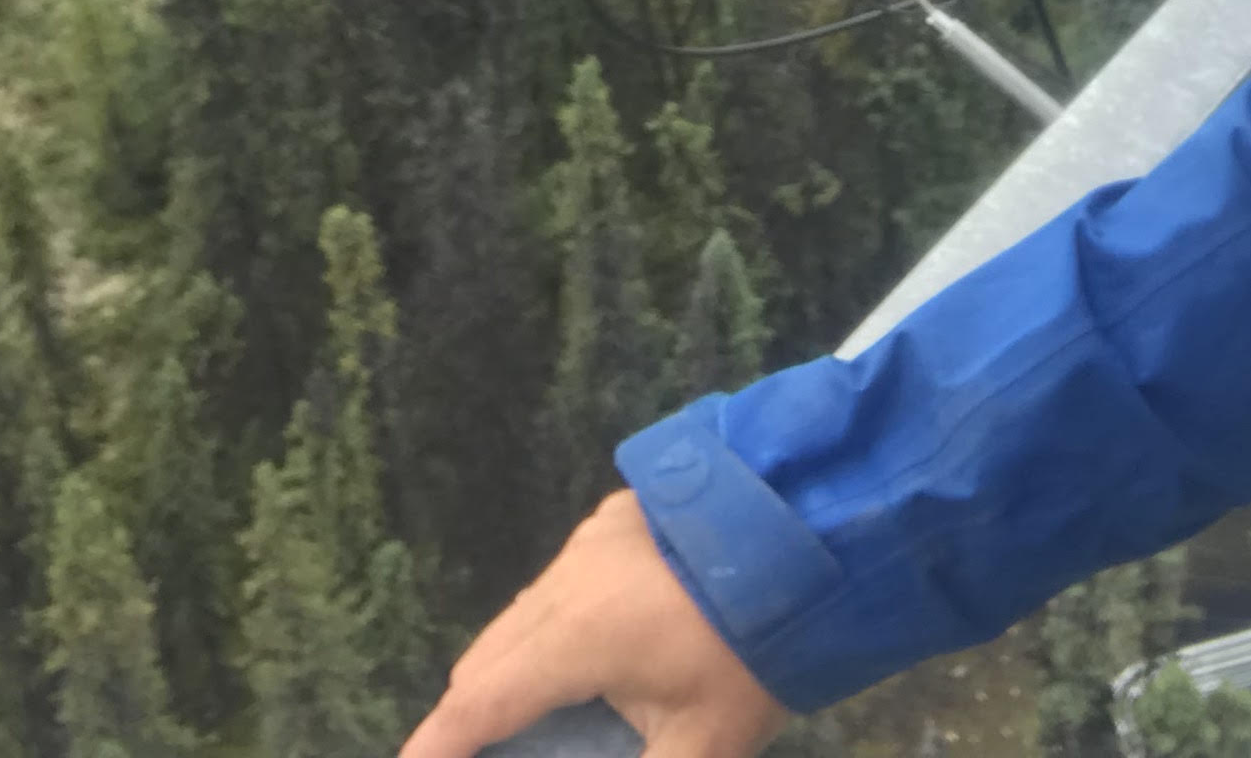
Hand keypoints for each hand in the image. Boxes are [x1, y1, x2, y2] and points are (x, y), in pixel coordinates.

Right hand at [397, 489, 790, 757]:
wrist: (810, 526)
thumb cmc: (752, 646)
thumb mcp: (701, 743)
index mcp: (572, 638)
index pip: (480, 703)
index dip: (440, 744)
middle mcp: (566, 581)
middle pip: (491, 656)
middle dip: (476, 712)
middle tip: (480, 753)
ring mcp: (592, 539)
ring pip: (525, 613)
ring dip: (518, 664)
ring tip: (533, 716)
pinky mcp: (620, 517)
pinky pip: (563, 580)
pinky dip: (554, 624)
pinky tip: (593, 652)